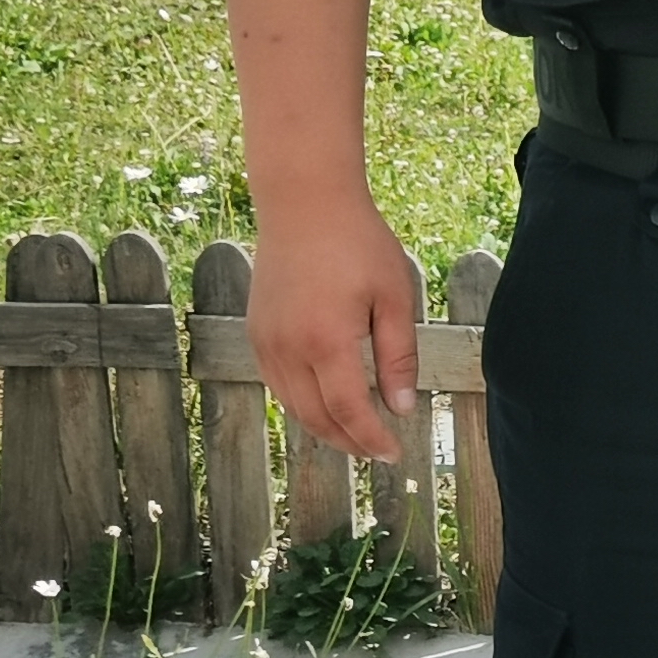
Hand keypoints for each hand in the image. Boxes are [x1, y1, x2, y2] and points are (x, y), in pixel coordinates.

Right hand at [247, 189, 422, 462]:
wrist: (304, 204)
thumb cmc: (358, 243)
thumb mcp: (394, 296)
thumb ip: (398, 356)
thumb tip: (401, 408)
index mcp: (326, 341)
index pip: (348, 411)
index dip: (371, 438)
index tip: (394, 453)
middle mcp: (287, 348)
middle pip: (316, 417)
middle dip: (348, 442)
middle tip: (378, 452)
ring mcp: (265, 341)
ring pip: (292, 405)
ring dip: (323, 427)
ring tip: (356, 435)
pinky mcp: (256, 332)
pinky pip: (277, 384)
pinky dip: (302, 403)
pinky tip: (326, 404)